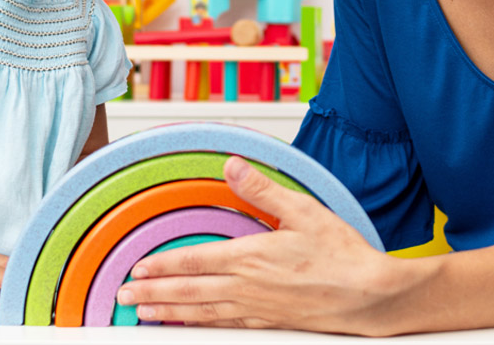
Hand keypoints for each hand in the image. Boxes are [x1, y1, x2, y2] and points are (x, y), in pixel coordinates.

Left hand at [116, 156, 405, 333]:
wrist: (369, 297)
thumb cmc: (341, 255)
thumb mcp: (303, 211)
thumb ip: (262, 191)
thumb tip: (233, 165)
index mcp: (251, 258)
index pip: (194, 261)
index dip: (162, 266)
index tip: (137, 269)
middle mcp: (247, 288)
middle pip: (189, 292)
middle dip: (153, 294)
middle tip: (124, 298)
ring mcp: (256, 311)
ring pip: (201, 314)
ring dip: (170, 313)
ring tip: (145, 315)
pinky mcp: (269, 325)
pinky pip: (224, 328)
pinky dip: (200, 328)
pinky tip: (192, 327)